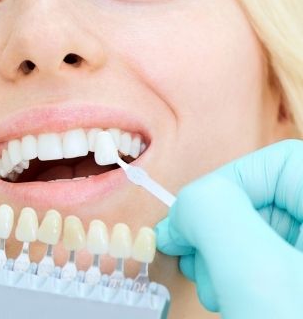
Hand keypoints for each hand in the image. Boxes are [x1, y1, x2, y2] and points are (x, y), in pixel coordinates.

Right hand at [156, 139, 302, 318]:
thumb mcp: (254, 273)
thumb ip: (213, 215)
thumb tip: (184, 208)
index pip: (277, 160)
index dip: (224, 184)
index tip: (188, 223)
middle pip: (266, 198)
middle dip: (218, 228)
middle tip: (195, 260)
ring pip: (264, 233)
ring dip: (223, 257)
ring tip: (218, 291)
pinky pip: (271, 264)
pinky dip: (241, 279)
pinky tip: (234, 301)